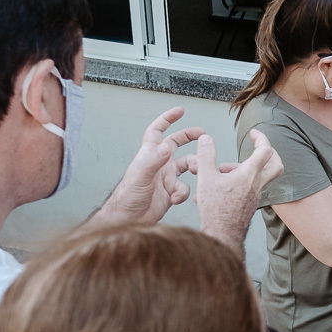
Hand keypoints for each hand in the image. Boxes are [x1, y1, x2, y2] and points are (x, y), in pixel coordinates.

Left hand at [92, 107, 203, 226]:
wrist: (129, 220)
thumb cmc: (127, 197)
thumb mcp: (140, 175)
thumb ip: (154, 160)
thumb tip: (167, 146)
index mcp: (150, 154)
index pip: (157, 130)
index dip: (167, 119)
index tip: (180, 111)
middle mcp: (159, 163)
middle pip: (176, 143)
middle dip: (190, 137)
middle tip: (203, 136)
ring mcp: (166, 177)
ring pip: (188, 165)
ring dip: (195, 168)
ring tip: (197, 172)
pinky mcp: (172, 192)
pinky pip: (185, 188)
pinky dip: (184, 193)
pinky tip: (176, 199)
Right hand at [194, 129, 283, 247]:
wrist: (222, 237)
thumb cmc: (215, 209)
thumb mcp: (206, 179)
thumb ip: (206, 156)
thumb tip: (206, 138)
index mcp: (249, 175)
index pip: (265, 150)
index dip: (261, 137)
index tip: (253, 132)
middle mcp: (257, 185)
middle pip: (276, 164)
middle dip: (269, 152)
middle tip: (256, 146)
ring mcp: (254, 196)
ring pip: (259, 177)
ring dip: (243, 168)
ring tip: (219, 170)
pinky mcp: (249, 205)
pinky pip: (247, 188)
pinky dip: (236, 182)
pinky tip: (214, 189)